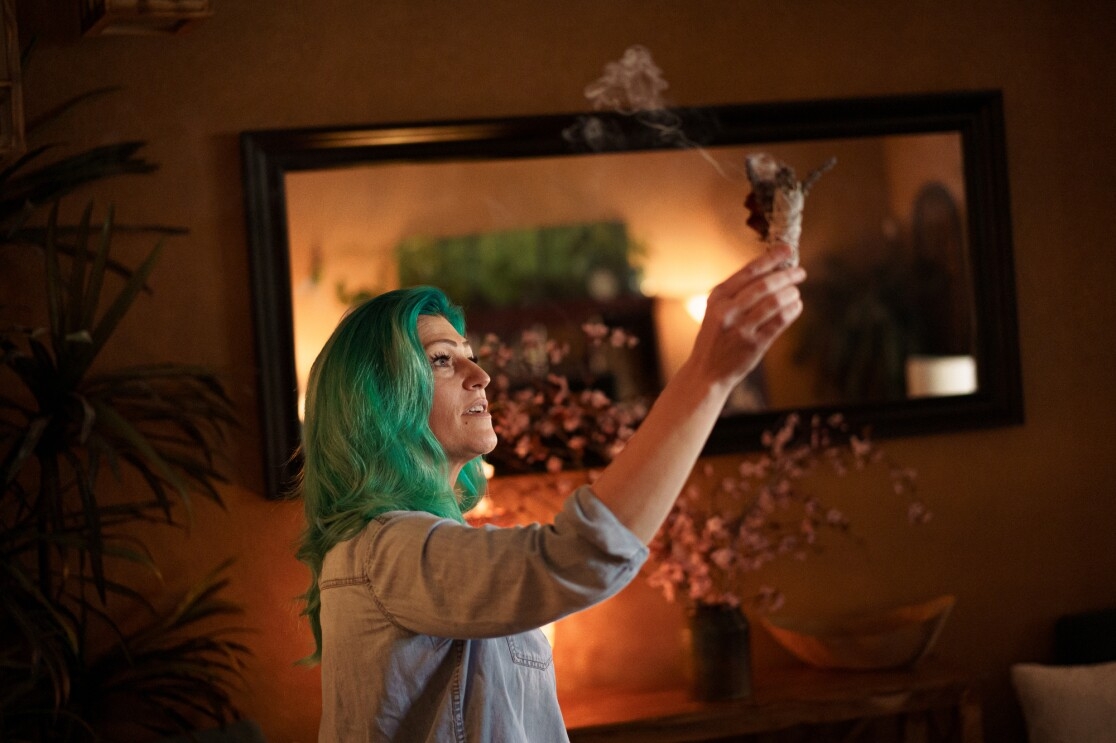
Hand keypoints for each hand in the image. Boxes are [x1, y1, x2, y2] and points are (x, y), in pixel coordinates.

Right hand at [687, 242, 804, 391]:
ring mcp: (740, 329)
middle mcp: (727, 311)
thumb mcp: (716, 310)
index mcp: (718, 297)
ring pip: (774, 302)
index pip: (748, 271)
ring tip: (796, 291)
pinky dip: (792, 311)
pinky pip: (779, 322)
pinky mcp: (753, 345)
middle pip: (764, 285)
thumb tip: (772, 271)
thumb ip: (737, 293)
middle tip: (800, 272)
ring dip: (791, 293)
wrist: (706, 372)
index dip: (771, 259)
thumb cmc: (715, 337)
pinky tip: (797, 306)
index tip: (787, 250)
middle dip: (786, 275)